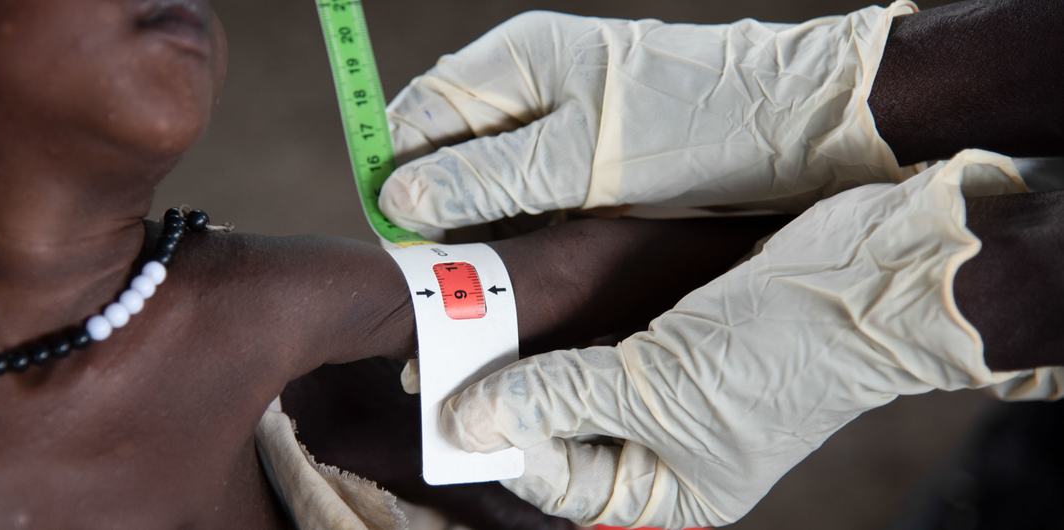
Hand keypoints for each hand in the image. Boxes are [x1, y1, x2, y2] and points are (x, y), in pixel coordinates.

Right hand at [381, 3, 919, 234]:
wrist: (812, 132)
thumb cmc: (703, 124)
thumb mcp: (586, 159)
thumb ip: (487, 178)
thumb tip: (399, 195)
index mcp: (519, 63)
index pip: (419, 112)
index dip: (395, 172)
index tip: (393, 238)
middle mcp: (533, 92)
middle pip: (449, 154)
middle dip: (434, 215)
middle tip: (434, 284)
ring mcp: (566, 131)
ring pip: (490, 188)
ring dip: (480, 237)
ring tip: (477, 295)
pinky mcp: (596, 168)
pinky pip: (534, 206)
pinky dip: (525, 241)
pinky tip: (526, 281)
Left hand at [438, 151, 1049, 527]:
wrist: (870, 280)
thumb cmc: (779, 353)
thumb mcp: (656, 387)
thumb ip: (561, 399)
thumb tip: (473, 419)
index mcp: (672, 493)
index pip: (564, 482)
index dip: (509, 445)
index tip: (456, 406)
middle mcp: (665, 451)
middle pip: (562, 432)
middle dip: (511, 399)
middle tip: (450, 360)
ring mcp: (668, 393)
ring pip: (574, 383)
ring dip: (531, 358)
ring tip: (479, 328)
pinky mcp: (672, 339)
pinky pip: (602, 342)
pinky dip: (567, 330)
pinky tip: (530, 307)